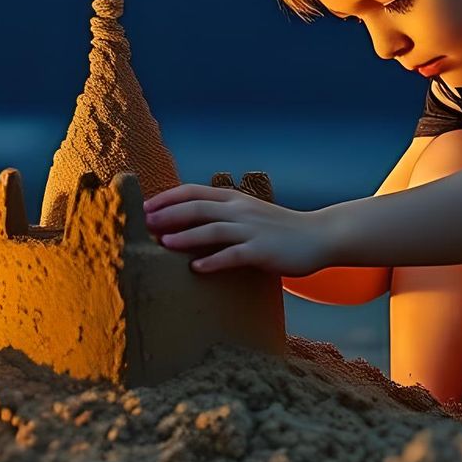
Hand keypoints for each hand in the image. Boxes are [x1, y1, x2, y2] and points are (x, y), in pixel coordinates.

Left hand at [142, 183, 331, 275]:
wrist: (318, 236)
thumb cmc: (277, 229)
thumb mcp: (247, 214)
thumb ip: (221, 215)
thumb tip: (185, 223)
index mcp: (233, 199)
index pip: (193, 191)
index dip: (167, 198)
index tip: (143, 208)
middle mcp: (240, 210)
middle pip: (197, 207)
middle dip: (168, 215)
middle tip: (144, 224)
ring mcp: (251, 229)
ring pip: (213, 229)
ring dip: (186, 236)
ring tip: (163, 243)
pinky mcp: (262, 250)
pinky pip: (234, 255)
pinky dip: (214, 261)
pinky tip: (197, 269)